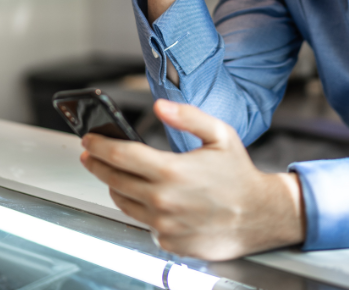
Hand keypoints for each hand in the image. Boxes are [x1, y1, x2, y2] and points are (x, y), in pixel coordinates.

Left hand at [79, 99, 305, 260]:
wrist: (260, 216)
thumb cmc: (239, 176)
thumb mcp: (220, 134)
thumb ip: (187, 117)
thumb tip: (159, 106)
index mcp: (172, 171)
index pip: (121, 155)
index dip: (99, 145)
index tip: (88, 139)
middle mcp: (163, 200)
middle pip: (114, 180)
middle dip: (97, 164)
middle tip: (90, 154)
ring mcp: (164, 225)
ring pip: (124, 203)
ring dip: (115, 186)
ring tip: (116, 174)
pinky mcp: (168, 242)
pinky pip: (143, 222)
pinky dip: (141, 208)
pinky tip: (148, 197)